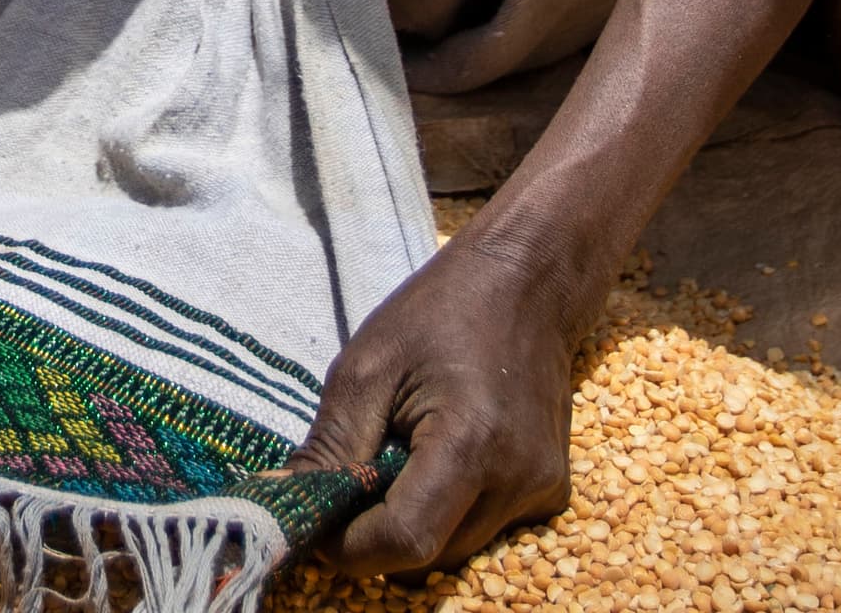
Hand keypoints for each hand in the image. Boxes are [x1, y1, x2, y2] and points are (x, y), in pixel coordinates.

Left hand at [286, 238, 578, 575]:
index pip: (405, 540)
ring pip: (455, 552)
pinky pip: (483, 531)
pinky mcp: (550, 491)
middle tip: (347, 486)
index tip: (316, 526)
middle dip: (376, 537)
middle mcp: (518, 478)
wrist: (527, 283)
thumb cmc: (440, 312)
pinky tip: (435, 460)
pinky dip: (447, 514)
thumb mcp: (367, 366)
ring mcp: (541, 488)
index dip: (351, 548)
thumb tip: (291, 506)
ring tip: (395, 460)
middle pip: (429, 556)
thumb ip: (330, 446)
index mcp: (472, 441)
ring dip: (412, 526)